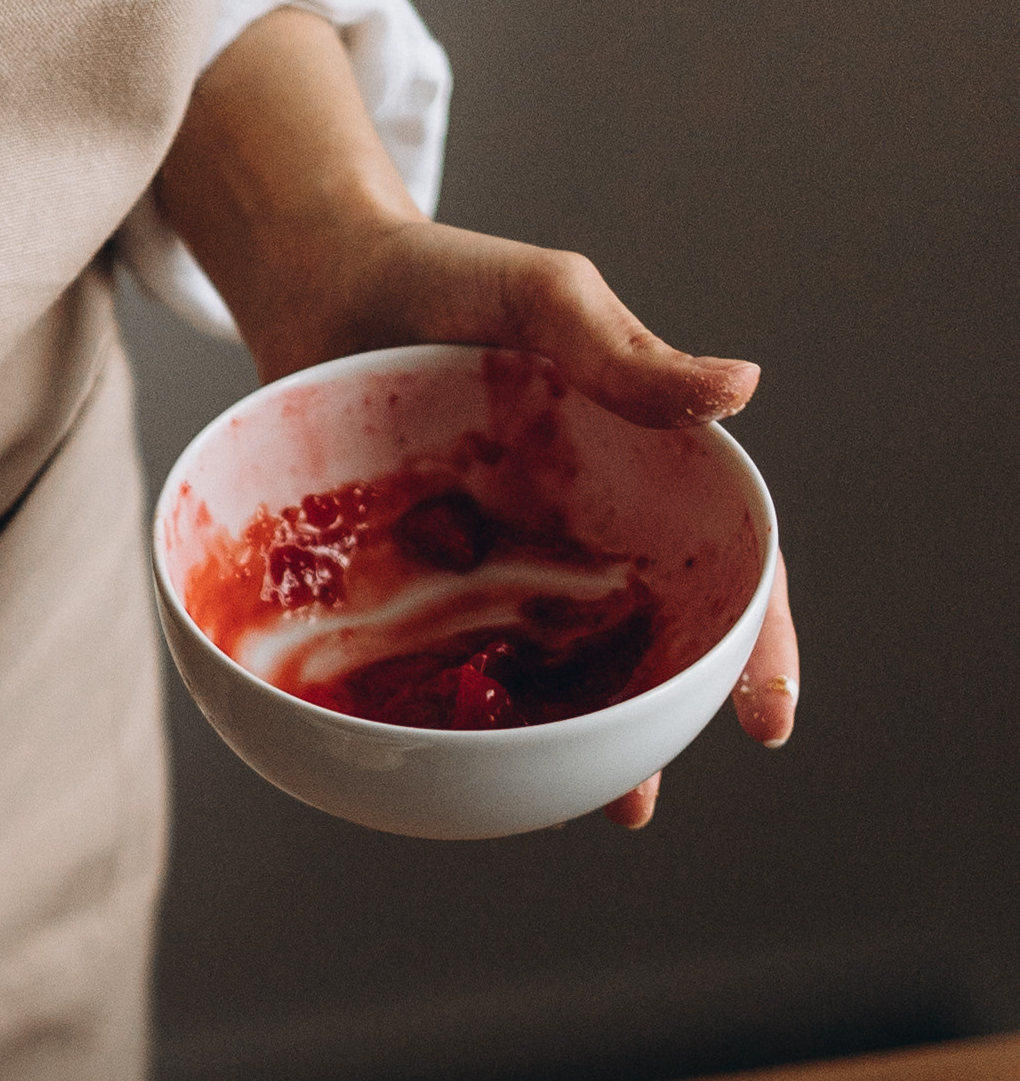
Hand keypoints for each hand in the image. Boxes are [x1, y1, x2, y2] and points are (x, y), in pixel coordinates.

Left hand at [157, 11, 798, 827]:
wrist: (318, 281)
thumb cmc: (444, 276)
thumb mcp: (543, 298)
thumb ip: (626, 352)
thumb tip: (742, 390)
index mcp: (637, 465)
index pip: (722, 557)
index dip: (751, 640)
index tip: (762, 717)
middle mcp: (577, 526)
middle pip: (643, 637)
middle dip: (658, 721)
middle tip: (645, 794)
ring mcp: (498, 558)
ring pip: (551, 667)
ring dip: (567, 740)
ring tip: (570, 803)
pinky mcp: (420, 576)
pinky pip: (449, 655)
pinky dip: (462, 712)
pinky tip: (455, 761)